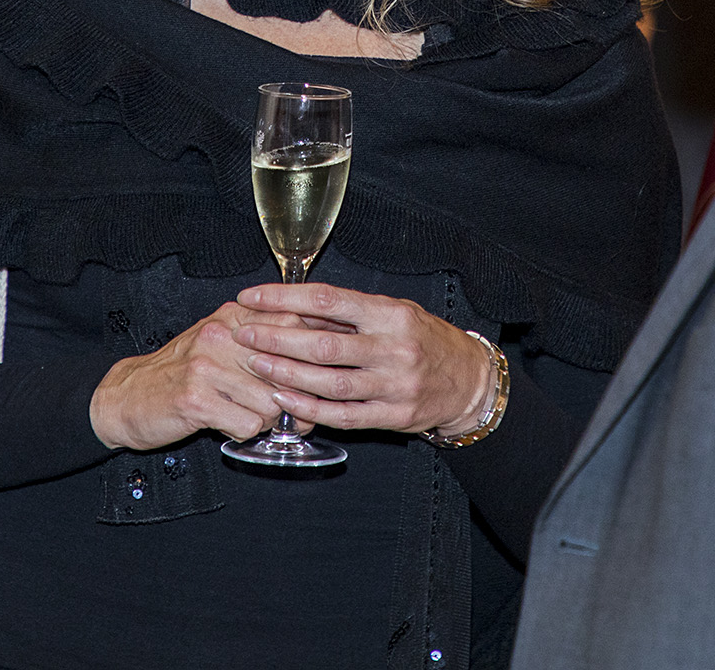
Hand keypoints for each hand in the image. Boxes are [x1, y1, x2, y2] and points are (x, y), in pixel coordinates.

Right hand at [89, 301, 311, 449]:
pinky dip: (245, 432)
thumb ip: (261, 343)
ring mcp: (206, 366)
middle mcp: (219, 335)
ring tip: (250, 417)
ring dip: (267, 419)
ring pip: (270, 402)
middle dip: (295, 398)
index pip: (292, 323)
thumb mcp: (219, 344)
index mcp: (230, 317)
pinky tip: (229, 425)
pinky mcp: (195, 399)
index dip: (312, 353)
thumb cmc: (179, 373)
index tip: (318, 373)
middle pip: (287, 368)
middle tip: (294, 412)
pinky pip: (247, 425)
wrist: (126, 396)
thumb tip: (316, 357)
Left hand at [232, 282, 494, 439]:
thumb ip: (349, 314)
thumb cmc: (424, 339)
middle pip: (323, 344)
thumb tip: (296, 308)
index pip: (327, 300)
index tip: (252, 297)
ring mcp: (394, 386)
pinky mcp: (394, 417)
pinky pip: (343, 415)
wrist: (469, 380)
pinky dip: (310, 407)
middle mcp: (393, 348)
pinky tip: (284, 398)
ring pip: (330, 382)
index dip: (284, 298)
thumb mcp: (393, 313)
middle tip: (245, 334)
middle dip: (277, 339)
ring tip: (256, 364)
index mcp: (390, 314)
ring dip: (287, 374)